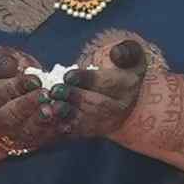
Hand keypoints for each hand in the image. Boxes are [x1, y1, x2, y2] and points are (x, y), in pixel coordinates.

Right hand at [0, 42, 85, 152]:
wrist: (10, 103)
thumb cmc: (7, 76)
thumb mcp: (0, 62)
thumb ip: (5, 61)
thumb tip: (22, 68)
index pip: (0, 92)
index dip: (17, 86)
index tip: (35, 79)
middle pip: (12, 115)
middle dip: (30, 105)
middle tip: (46, 95)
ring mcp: (15, 134)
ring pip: (29, 131)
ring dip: (45, 121)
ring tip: (58, 109)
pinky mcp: (32, 143)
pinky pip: (45, 139)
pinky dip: (57, 131)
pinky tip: (67, 123)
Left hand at [61, 30, 169, 150]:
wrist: (124, 91)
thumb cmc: (122, 66)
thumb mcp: (131, 53)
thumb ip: (126, 51)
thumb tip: (115, 53)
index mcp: (128, 84)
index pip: (108, 82)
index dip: (87, 79)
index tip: (68, 76)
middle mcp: (121, 107)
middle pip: (97, 104)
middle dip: (75, 98)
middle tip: (55, 91)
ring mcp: (108, 122)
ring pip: (87, 121)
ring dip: (68, 115)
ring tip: (53, 106)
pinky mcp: (95, 131)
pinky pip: (79, 132)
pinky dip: (65, 128)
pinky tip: (52, 120)